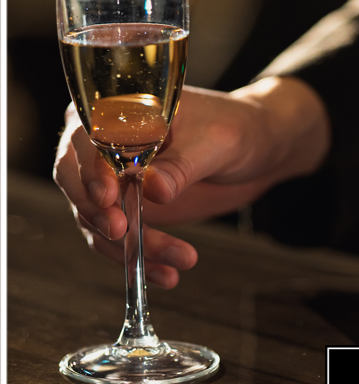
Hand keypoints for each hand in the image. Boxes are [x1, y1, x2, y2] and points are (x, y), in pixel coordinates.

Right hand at [54, 76, 330, 287]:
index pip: (86, 137)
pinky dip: (138, 261)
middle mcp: (105, 143)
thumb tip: (154, 189)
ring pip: (97, 219)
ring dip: (129, 247)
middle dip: (96, 212)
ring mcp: (114, 179)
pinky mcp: (128, 210)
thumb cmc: (233, 128)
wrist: (255, 149)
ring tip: (175, 261)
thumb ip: (181, 165)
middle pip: (77, 181)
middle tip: (122, 233)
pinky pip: (119, 241)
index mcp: (120, 109)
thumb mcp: (213, 142)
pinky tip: (166, 273)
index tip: (108, 197)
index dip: (91, 169)